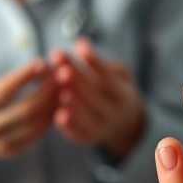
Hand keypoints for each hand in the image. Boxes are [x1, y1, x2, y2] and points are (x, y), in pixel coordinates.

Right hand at [0, 20, 55, 182]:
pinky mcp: (9, 150)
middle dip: (47, 90)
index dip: (24, 78)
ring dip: (54, 104)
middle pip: (26, 110)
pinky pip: (36, 135)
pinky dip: (50, 117)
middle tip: (60, 72)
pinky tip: (57, 100)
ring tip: (63, 84)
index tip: (42, 62)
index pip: (3, 92)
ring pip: (35, 124)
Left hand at [52, 39, 145, 161]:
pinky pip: (79, 135)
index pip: (108, 77)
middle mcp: (115, 113)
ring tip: (60, 90)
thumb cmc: (115, 91)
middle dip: (78, 82)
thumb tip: (81, 43)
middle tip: (61, 68)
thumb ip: (98, 62)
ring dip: (74, 104)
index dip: (95, 63)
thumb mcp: (118, 74)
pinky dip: (69, 127)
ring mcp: (102, 128)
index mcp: (123, 95)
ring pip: (89, 118)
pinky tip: (58, 115)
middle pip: (97, 97)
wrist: (124, 124)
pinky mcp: (88, 138)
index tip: (78, 48)